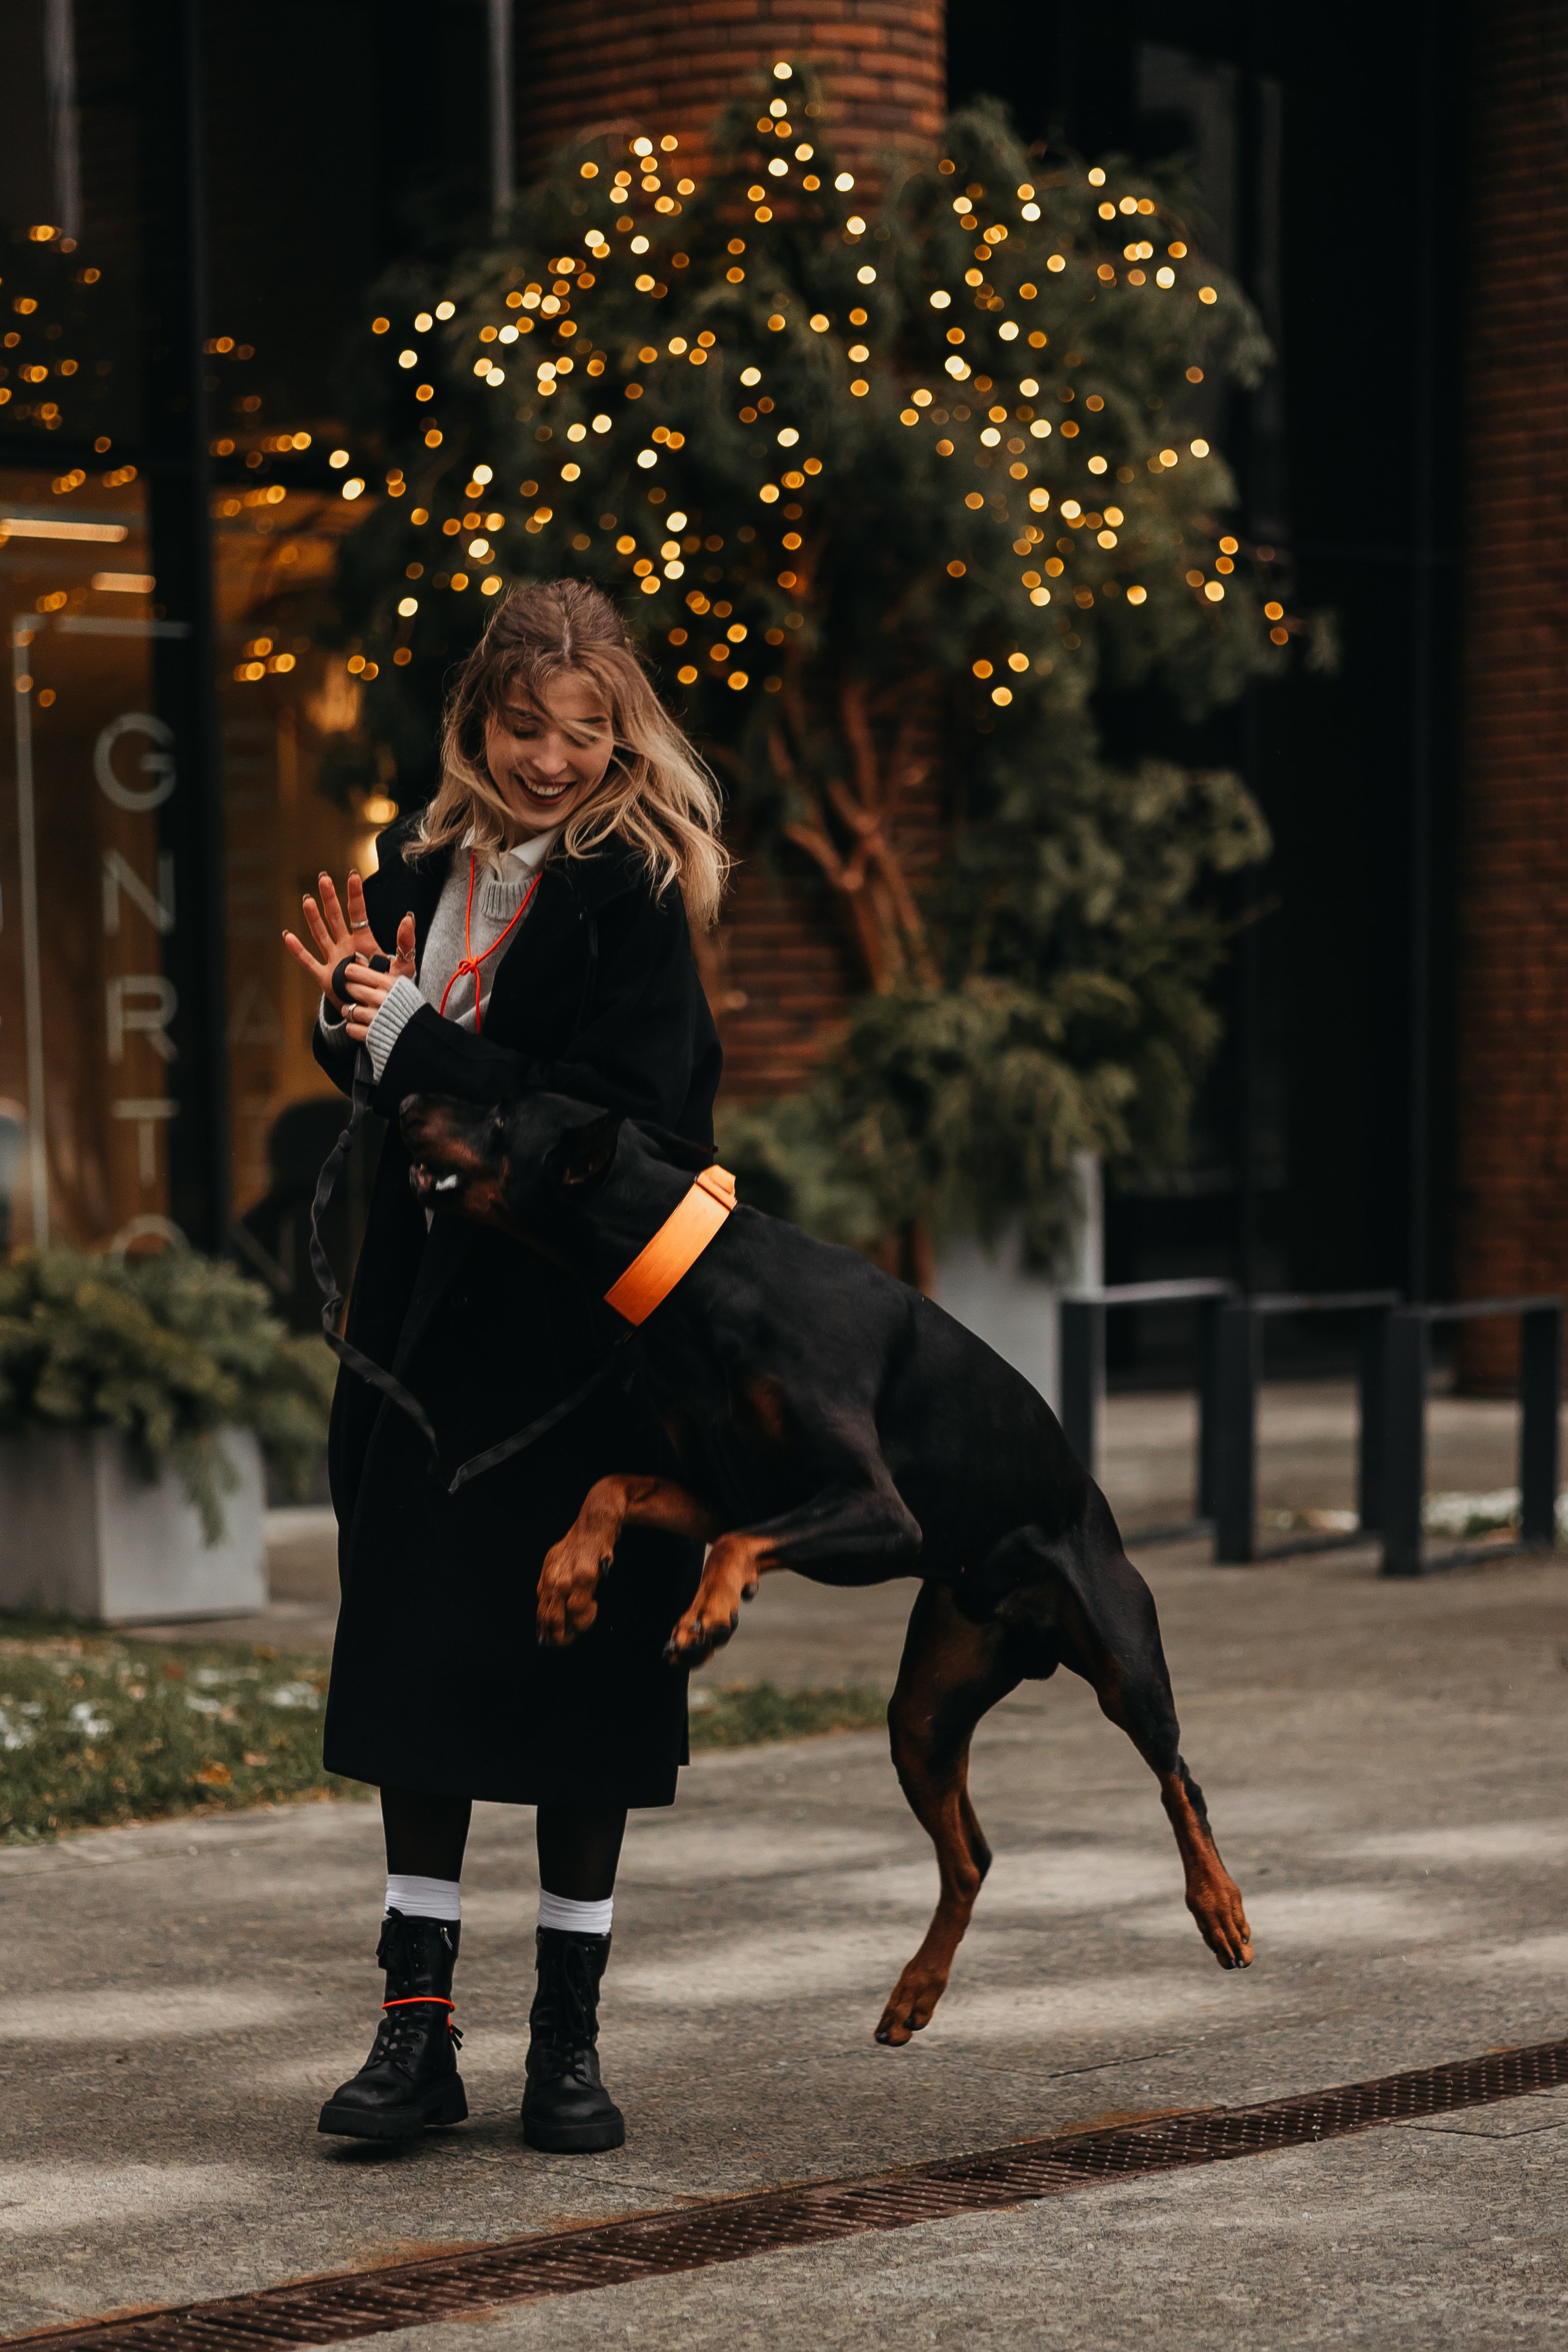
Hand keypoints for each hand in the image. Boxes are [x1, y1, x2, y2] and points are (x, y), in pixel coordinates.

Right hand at [284, 872, 414, 1039]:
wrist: (377, 1011)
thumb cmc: (391, 987)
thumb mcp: (404, 965)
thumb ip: (406, 943)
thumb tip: (408, 917)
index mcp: (365, 941)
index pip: (358, 913)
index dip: (355, 895)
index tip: (353, 875)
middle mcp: (346, 946)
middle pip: (335, 918)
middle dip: (329, 898)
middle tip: (323, 878)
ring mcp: (334, 960)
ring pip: (321, 935)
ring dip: (313, 918)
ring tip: (307, 899)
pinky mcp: (325, 977)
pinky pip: (309, 962)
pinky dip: (298, 951)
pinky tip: (288, 936)